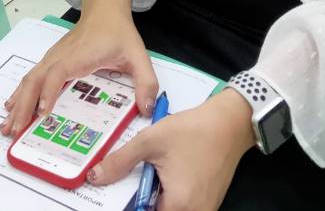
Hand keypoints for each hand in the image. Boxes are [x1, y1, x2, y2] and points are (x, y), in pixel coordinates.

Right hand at [1, 9, 158, 138]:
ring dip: (17, 102)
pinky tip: (12, 106)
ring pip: (29, 79)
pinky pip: (31, 77)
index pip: (58, 74)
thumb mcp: (138, 56)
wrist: (104, 9)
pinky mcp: (50, 60)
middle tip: (16, 130)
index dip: (48, 93)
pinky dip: (20, 93)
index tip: (43, 114)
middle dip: (24, 105)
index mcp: (80, 56)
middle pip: (35, 80)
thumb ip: (146, 82)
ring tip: (7, 126)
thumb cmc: (118, 33)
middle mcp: (61, 56)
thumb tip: (146, 110)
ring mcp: (53, 57)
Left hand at [87, 91, 255, 210]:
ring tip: (147, 175)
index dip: (129, 207)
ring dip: (154, 199)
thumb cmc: (193, 131)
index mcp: (178, 205)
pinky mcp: (207, 202)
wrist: (229, 123)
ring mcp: (203, 209)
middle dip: (141, 202)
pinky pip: (182, 206)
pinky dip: (168, 196)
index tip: (119, 195)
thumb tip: (95, 177)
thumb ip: (120, 162)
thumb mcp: (150, 141)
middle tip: (133, 181)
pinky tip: (161, 176)